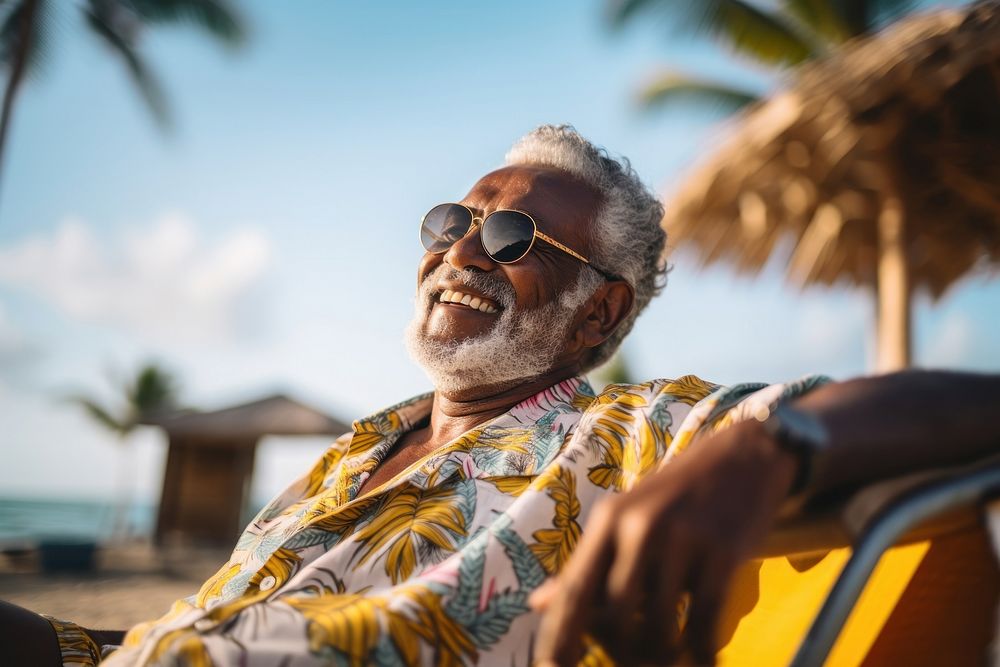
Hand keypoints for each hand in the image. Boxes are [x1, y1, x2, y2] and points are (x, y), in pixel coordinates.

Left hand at [531, 420, 798, 665]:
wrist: (744, 456)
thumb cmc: (678, 495)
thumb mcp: (627, 518)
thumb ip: (588, 563)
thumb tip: (536, 604)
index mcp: (609, 520)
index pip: (574, 589)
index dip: (559, 636)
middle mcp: (638, 527)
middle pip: (614, 617)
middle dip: (623, 652)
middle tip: (637, 658)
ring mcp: (682, 539)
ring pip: (657, 627)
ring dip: (663, 655)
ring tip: (671, 657)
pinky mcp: (723, 553)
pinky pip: (703, 622)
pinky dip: (701, 652)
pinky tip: (703, 659)